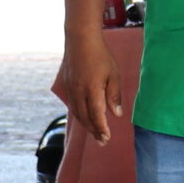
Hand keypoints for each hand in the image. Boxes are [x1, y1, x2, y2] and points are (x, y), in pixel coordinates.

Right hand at [54, 27, 123, 142]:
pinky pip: (73, 105)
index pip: (97, 116)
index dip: (101, 129)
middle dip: (94, 131)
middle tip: (102, 141)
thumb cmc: (101, 56)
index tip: (106, 138)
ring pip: (77, 113)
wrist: (80, 41)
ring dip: (86, 125)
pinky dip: (79, 115)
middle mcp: (79, 92)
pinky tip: (85, 118)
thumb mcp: (114, 74)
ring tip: (95, 133)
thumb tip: (117, 114)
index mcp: (92, 90)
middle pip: (86, 118)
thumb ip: (114, 95)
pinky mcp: (67, 86)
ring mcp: (71, 89)